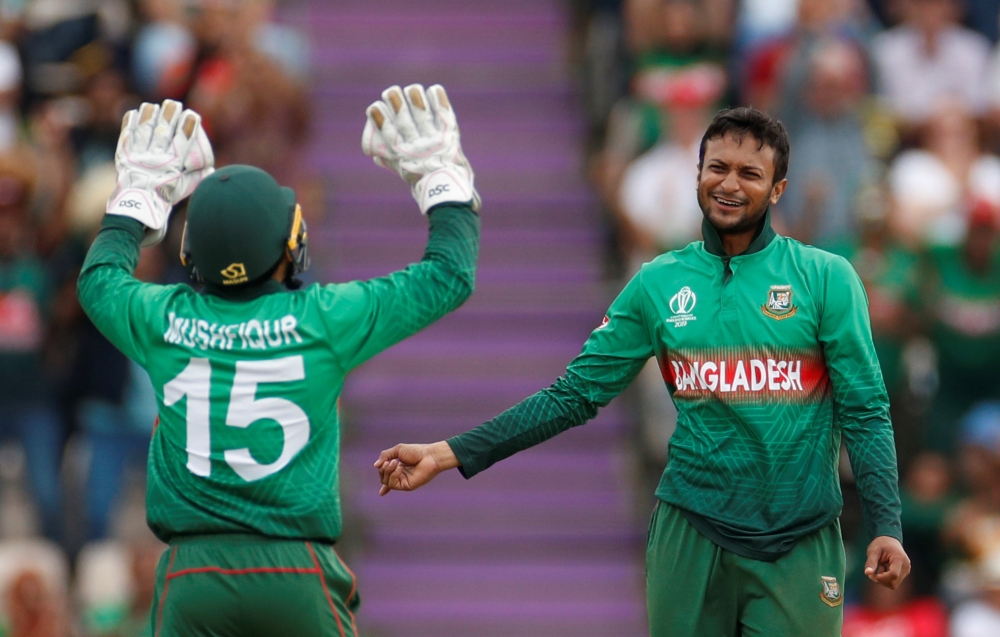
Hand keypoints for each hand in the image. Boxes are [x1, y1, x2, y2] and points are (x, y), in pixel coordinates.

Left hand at [108, 100, 214, 245]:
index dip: (188, 128)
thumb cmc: (163, 202)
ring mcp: (137, 158)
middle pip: (163, 133)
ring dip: (149, 117)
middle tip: (173, 102)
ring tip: (153, 105)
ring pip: (145, 132)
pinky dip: (130, 124)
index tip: (193, 114)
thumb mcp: (183, 192)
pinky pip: (127, 137)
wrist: (136, 213)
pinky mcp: (124, 158)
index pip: (182, 143)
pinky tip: (134, 113)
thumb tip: (210, 168)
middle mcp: (155, 160)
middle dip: (169, 116)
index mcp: (172, 168)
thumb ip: (196, 178)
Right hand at [362, 83, 479, 213]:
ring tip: (412, 88)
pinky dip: (440, 102)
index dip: (381, 120)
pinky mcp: (449, 137)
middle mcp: (418, 147)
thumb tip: (373, 153)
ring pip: (423, 117)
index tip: (373, 106)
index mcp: (403, 155)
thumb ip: (389, 160)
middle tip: (391, 91)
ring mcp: (435, 141)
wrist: (446, 189)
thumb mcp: (403, 171)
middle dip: (397, 104)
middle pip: (405, 122)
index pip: (389, 134)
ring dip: (417, 100)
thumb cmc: (421, 179)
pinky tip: (435, 89)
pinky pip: (445, 117)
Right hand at [374, 441, 460, 495]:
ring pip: (386, 481)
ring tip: (395, 462)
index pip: (387, 477)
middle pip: (383, 478)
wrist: (429, 456)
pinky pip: (393, 484)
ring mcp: (403, 481)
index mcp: (398, 468)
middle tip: (389, 461)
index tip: (381, 493)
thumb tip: (375, 465)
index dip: (383, 485)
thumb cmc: (416, 451)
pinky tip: (399, 469)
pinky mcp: (406, 486)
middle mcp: (400, 476)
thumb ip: (385, 456)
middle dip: (383, 469)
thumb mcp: (397, 450)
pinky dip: (393, 475)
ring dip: (387, 471)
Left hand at [864, 536, 910, 588]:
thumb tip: (867, 573)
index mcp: (899, 559)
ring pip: (893, 585)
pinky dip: (886, 579)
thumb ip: (871, 562)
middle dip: (881, 579)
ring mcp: (906, 571)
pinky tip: (883, 568)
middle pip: (893, 583)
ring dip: (883, 580)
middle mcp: (906, 567)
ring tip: (879, 567)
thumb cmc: (881, 544)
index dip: (881, 577)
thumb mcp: (873, 551)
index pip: (893, 575)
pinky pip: (894, 582)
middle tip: (873, 570)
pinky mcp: (904, 573)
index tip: (872, 573)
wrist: (890, 540)